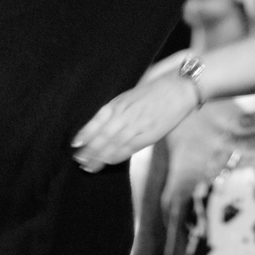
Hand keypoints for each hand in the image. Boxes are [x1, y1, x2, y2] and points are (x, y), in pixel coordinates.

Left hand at [71, 73, 194, 172]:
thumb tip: (104, 121)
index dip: (86, 132)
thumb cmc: (155, 89)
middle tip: (78, 160)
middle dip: (89, 149)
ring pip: (113, 144)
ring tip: (88, 166)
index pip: (98, 119)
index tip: (75, 143)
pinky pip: (129, 148)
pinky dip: (117, 156)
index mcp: (120, 102)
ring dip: (99, 156)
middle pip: (103, 135)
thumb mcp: (132, 94)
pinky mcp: (149, 134)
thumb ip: (119, 107)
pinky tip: (108, 162)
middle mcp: (125, 114)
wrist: (179, 88)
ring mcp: (137, 125)